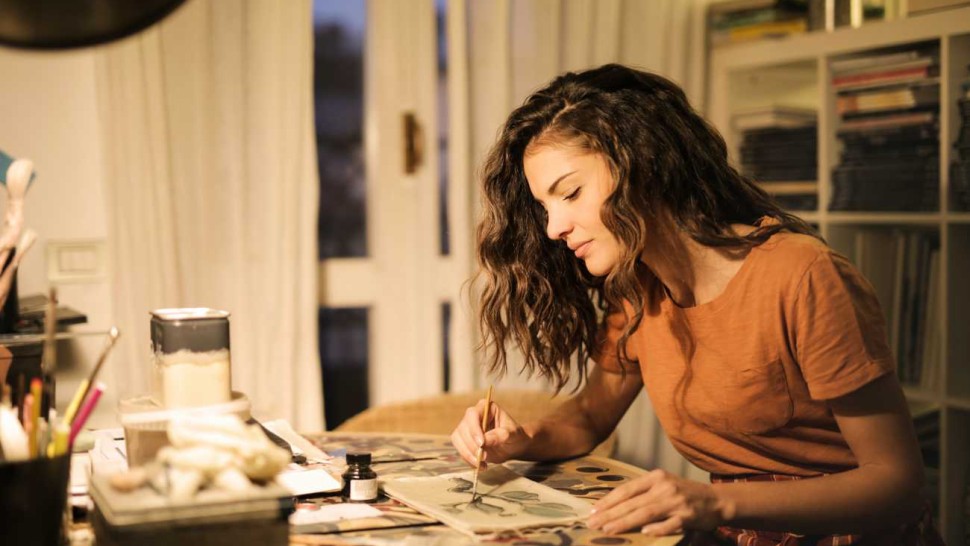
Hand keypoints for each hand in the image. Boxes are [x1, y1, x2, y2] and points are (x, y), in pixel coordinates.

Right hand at [450, 399, 529, 468]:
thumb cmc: (514, 435)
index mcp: (485, 407)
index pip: (472, 414)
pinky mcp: (464, 441)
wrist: (513, 446)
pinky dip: (469, 460)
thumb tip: (485, 441)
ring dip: (467, 454)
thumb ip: (499, 435)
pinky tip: (482, 465)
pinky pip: (460, 451)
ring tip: (482, 463)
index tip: (481, 443)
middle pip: (462, 428)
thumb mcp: (511, 434)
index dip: (474, 429)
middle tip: (483, 456)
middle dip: (471, 445)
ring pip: (457, 440)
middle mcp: (473, 416)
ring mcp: (467, 429)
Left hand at [587, 469, 734, 535]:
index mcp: (656, 477)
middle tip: (592, 523)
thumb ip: (642, 492)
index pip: (627, 489)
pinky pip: (669, 524)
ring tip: (608, 529)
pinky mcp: (687, 516)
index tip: (593, 510)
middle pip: (632, 502)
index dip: (609, 500)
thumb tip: (613, 504)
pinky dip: (657, 528)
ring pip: (645, 513)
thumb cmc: (683, 493)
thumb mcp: (663, 485)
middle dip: (610, 514)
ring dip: (625, 522)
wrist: (716, 500)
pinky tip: (644, 533)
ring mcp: (676, 502)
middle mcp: (664, 487)